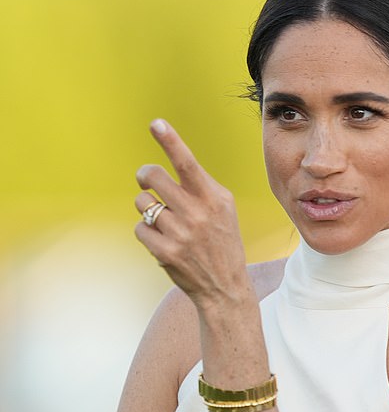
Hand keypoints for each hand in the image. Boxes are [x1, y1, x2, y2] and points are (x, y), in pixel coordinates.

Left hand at [134, 119, 250, 311]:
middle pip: (153, 176)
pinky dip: (146, 232)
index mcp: (214, 198)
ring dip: (147, 208)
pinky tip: (162, 241)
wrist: (226, 287)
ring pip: (142, 203)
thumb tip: (166, 166)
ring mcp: (180, 234)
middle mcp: (198, 213)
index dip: (171, 141)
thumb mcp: (224, 210)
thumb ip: (201, 187)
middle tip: (147, 182)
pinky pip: (139, 228)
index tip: (156, 124)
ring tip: (162, 220)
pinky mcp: (166, 252)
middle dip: (145, 176)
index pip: (188, 164)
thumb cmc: (222, 242)